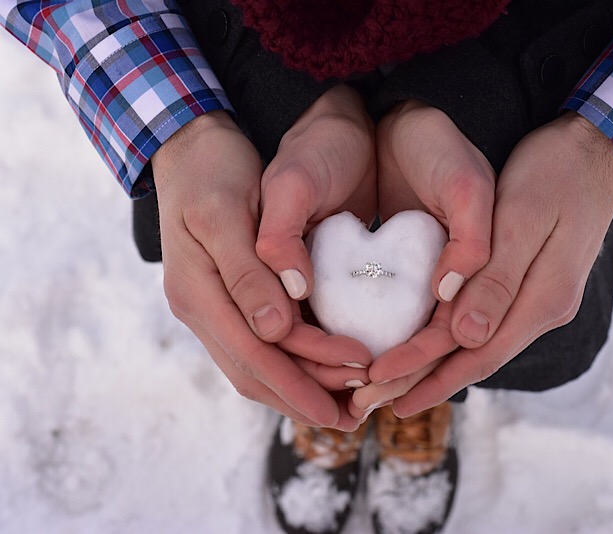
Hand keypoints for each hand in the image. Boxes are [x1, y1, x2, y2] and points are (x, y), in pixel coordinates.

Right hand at [152, 88, 374, 430]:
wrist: (191, 145)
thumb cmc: (213, 170)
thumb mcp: (227, 212)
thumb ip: (247, 273)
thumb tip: (274, 333)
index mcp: (196, 291)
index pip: (254, 354)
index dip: (302, 380)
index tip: (349, 396)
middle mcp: (200, 309)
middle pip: (254, 372)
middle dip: (305, 397)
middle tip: (355, 416)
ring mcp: (211, 306)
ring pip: (255, 367)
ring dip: (299, 388)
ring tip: (345, 404)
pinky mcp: (226, 299)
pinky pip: (257, 346)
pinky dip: (291, 364)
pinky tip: (322, 369)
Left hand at [365, 112, 612, 416]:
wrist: (597, 148)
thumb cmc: (557, 173)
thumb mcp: (524, 219)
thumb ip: (499, 280)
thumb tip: (467, 338)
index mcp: (542, 299)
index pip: (477, 353)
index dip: (426, 373)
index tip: (379, 387)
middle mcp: (542, 309)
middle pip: (474, 358)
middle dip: (421, 381)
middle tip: (369, 401)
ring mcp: (538, 298)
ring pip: (477, 344)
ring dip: (433, 366)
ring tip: (388, 384)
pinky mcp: (529, 283)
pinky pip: (484, 322)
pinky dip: (450, 339)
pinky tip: (425, 344)